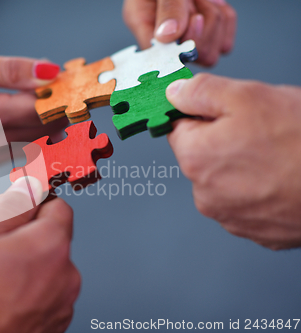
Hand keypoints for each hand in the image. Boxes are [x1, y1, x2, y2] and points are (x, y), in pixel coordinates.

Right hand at [0, 43, 66, 167]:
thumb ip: (8, 69)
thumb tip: (49, 73)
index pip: (38, 110)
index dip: (61, 95)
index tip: (74, 81)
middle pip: (40, 128)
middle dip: (59, 108)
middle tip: (69, 88)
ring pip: (35, 141)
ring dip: (50, 122)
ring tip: (51, 99)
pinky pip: (21, 150)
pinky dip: (34, 133)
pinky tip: (32, 116)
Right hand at [0, 177, 80, 332]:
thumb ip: (9, 208)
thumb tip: (27, 190)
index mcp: (49, 245)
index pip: (58, 207)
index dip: (35, 204)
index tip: (20, 208)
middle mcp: (65, 275)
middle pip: (52, 239)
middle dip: (26, 238)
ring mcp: (61, 304)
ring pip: (47, 268)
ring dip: (27, 268)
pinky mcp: (54, 325)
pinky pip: (45, 295)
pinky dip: (28, 293)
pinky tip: (1, 301)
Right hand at [123, 0, 236, 65]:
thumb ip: (167, 6)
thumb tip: (167, 36)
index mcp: (143, 26)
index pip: (159, 58)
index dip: (179, 47)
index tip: (191, 21)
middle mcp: (165, 38)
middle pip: (191, 58)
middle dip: (202, 30)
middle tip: (194, 5)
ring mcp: (188, 39)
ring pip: (212, 52)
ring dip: (213, 21)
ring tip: (200, 1)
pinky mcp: (208, 36)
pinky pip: (225, 43)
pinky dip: (224, 21)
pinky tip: (211, 6)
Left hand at [166, 74, 300, 249]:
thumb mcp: (247, 96)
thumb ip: (201, 92)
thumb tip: (173, 93)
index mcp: (194, 157)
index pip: (179, 129)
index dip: (201, 115)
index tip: (221, 112)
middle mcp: (204, 193)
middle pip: (203, 157)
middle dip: (225, 141)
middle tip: (262, 131)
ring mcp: (230, 217)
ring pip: (226, 181)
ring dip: (243, 167)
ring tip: (278, 156)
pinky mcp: (256, 232)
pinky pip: (248, 204)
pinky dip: (261, 191)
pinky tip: (284, 179)